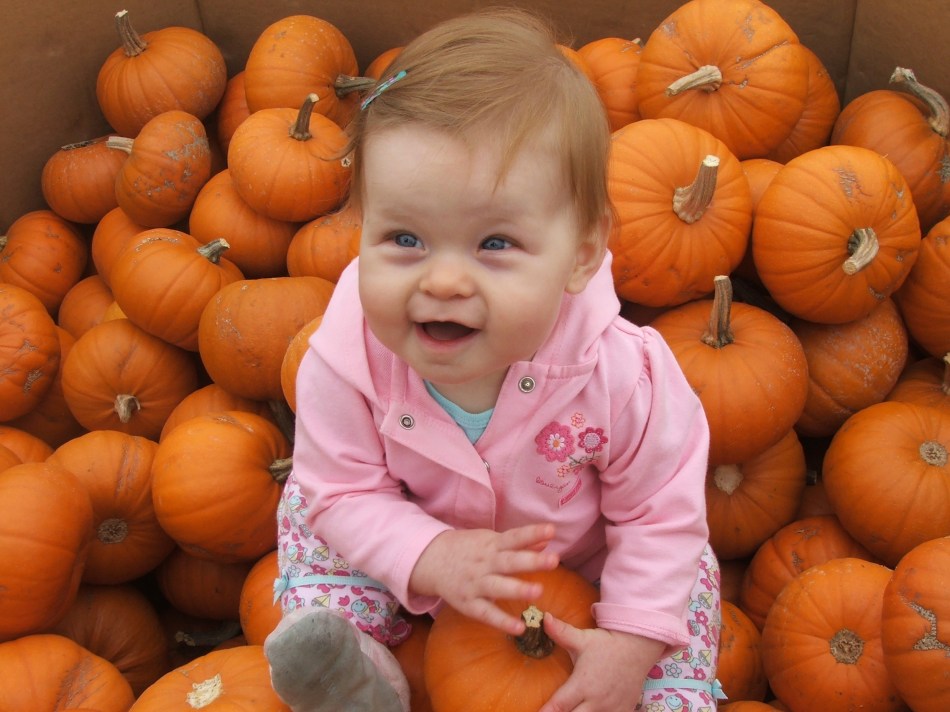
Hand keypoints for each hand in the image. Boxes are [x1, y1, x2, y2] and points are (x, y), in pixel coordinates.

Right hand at [408, 523, 558, 634]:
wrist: (431, 560)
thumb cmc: (469, 550)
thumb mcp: (490, 540)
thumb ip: (519, 543)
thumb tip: (547, 540)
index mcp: (491, 545)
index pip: (514, 537)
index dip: (532, 533)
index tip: (551, 530)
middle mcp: (484, 563)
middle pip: (509, 561)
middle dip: (531, 561)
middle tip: (554, 560)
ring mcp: (475, 584)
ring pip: (498, 586)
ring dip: (518, 589)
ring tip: (539, 591)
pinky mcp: (468, 604)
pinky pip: (486, 613)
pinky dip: (502, 622)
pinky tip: (520, 628)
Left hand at [537, 613, 664, 711]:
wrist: (638, 647)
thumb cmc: (606, 644)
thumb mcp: (582, 639)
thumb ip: (560, 632)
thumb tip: (543, 618)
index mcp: (582, 683)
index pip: (559, 705)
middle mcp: (596, 700)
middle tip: (554, 711)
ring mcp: (611, 709)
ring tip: (573, 708)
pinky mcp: (623, 711)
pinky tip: (589, 710)